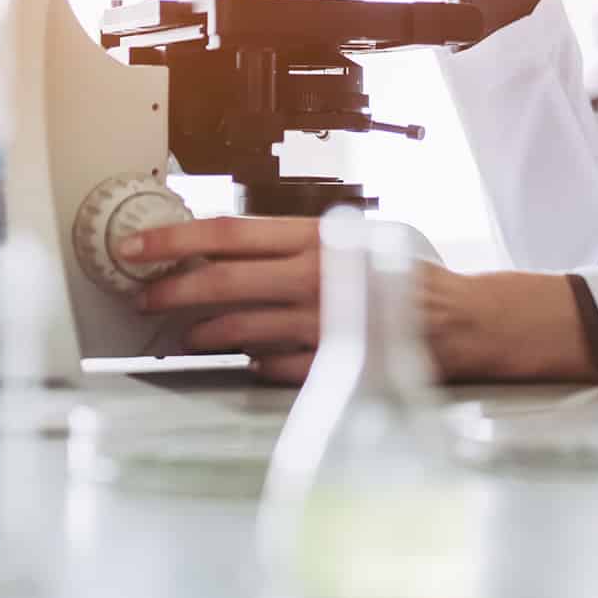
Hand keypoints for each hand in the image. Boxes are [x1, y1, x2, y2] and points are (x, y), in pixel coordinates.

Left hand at [122, 217, 597, 385]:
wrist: (459, 318)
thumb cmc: (400, 274)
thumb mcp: (350, 238)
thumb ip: (296, 245)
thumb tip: (230, 248)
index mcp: (315, 237)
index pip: (229, 232)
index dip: (175, 239)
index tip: (137, 247)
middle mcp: (313, 275)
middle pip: (222, 280)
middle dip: (171, 289)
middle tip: (141, 297)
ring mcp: (320, 322)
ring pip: (240, 327)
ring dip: (202, 331)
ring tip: (181, 334)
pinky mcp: (330, 362)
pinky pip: (272, 365)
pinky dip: (251, 360)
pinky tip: (240, 357)